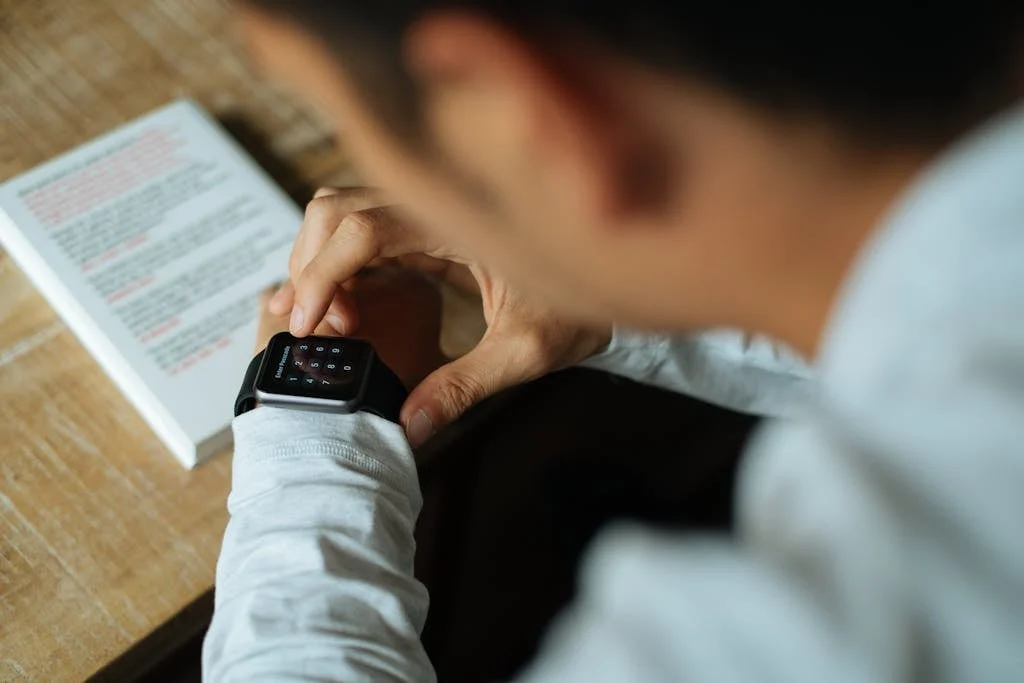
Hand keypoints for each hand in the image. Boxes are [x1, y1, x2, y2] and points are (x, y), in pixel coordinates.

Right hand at [271, 187, 610, 446]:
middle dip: (310, 265)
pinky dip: (340, 264)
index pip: (361, 229)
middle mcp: (435, 202)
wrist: (619, 269)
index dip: (322, 275)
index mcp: (457, 218)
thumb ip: (466, 385)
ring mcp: (430, 211)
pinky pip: (367, 232)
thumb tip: (410, 426)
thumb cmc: (583, 301)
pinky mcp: (430, 228)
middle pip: (336, 209)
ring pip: (343, 213)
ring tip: (330, 320)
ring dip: (320, 260)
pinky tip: (341, 307)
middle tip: (319, 329)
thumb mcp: (528, 350)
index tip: (307, 326)